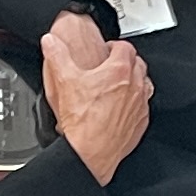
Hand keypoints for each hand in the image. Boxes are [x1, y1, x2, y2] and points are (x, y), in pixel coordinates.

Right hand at [37, 8, 150, 182]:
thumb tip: (51, 43)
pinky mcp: (140, 122)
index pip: (125, 47)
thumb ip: (57, 56)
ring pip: (145, 83)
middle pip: (137, 64)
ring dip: (135, 80)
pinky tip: (123, 107)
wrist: (90, 152)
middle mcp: (134, 86)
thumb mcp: (65, 81)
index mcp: (118, 71)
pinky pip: (144, 106)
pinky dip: (136, 102)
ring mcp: (139, 104)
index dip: (115, 46)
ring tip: (121, 84)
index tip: (108, 50)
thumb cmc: (82, 121)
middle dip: (126, 61)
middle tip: (113, 65)